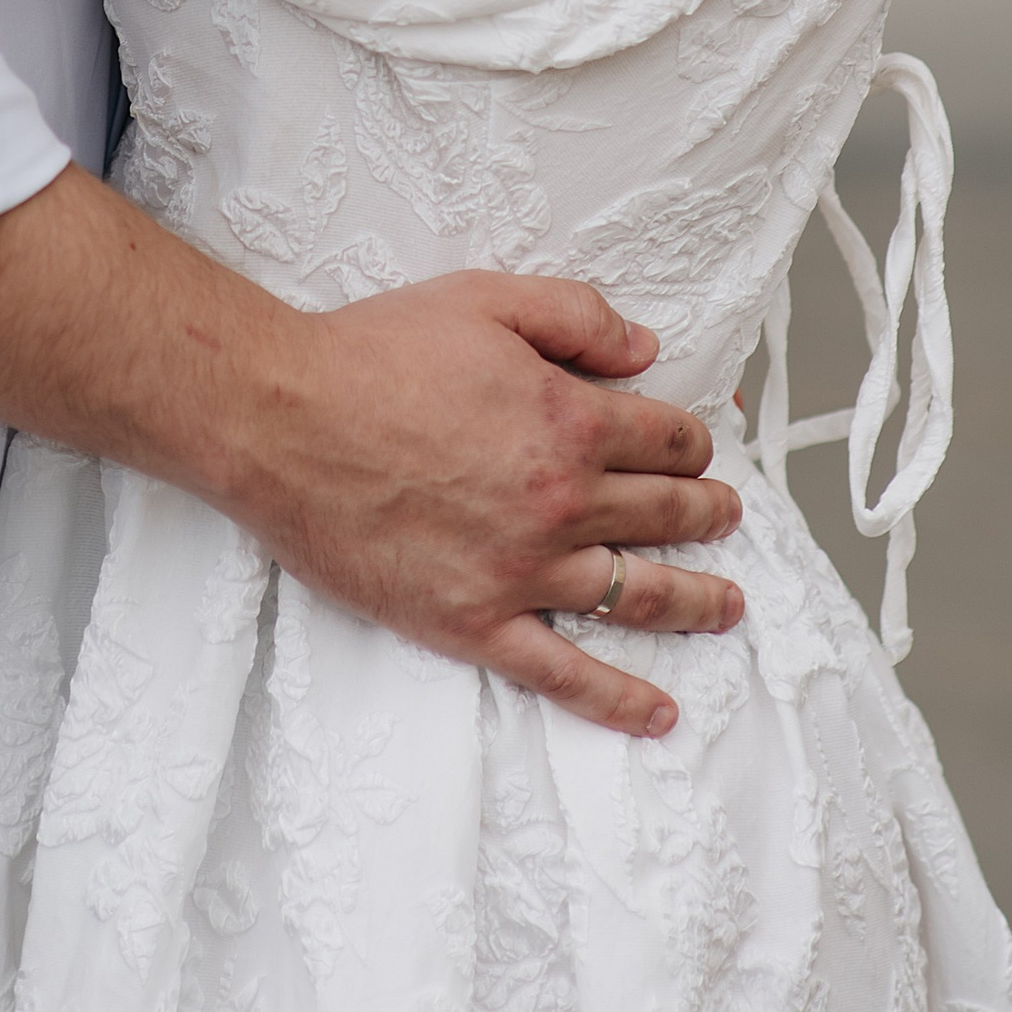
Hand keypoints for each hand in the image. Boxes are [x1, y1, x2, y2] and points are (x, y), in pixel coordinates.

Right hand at [237, 269, 743, 736]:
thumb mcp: (484, 299)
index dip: (692, 440)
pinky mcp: (473, 623)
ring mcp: (520, 572)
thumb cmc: (374, 353)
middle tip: (727, 516)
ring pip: (634, 595)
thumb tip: (646, 351)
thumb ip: (576, 317)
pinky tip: (657, 712)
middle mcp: (560, 502)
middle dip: (706, 513)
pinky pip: (562, 673)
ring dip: (694, 600)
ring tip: (727, 604)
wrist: (284, 420)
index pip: (664, 438)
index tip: (699, 447)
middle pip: (663, 515)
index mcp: (567, 420)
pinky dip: (617, 700)